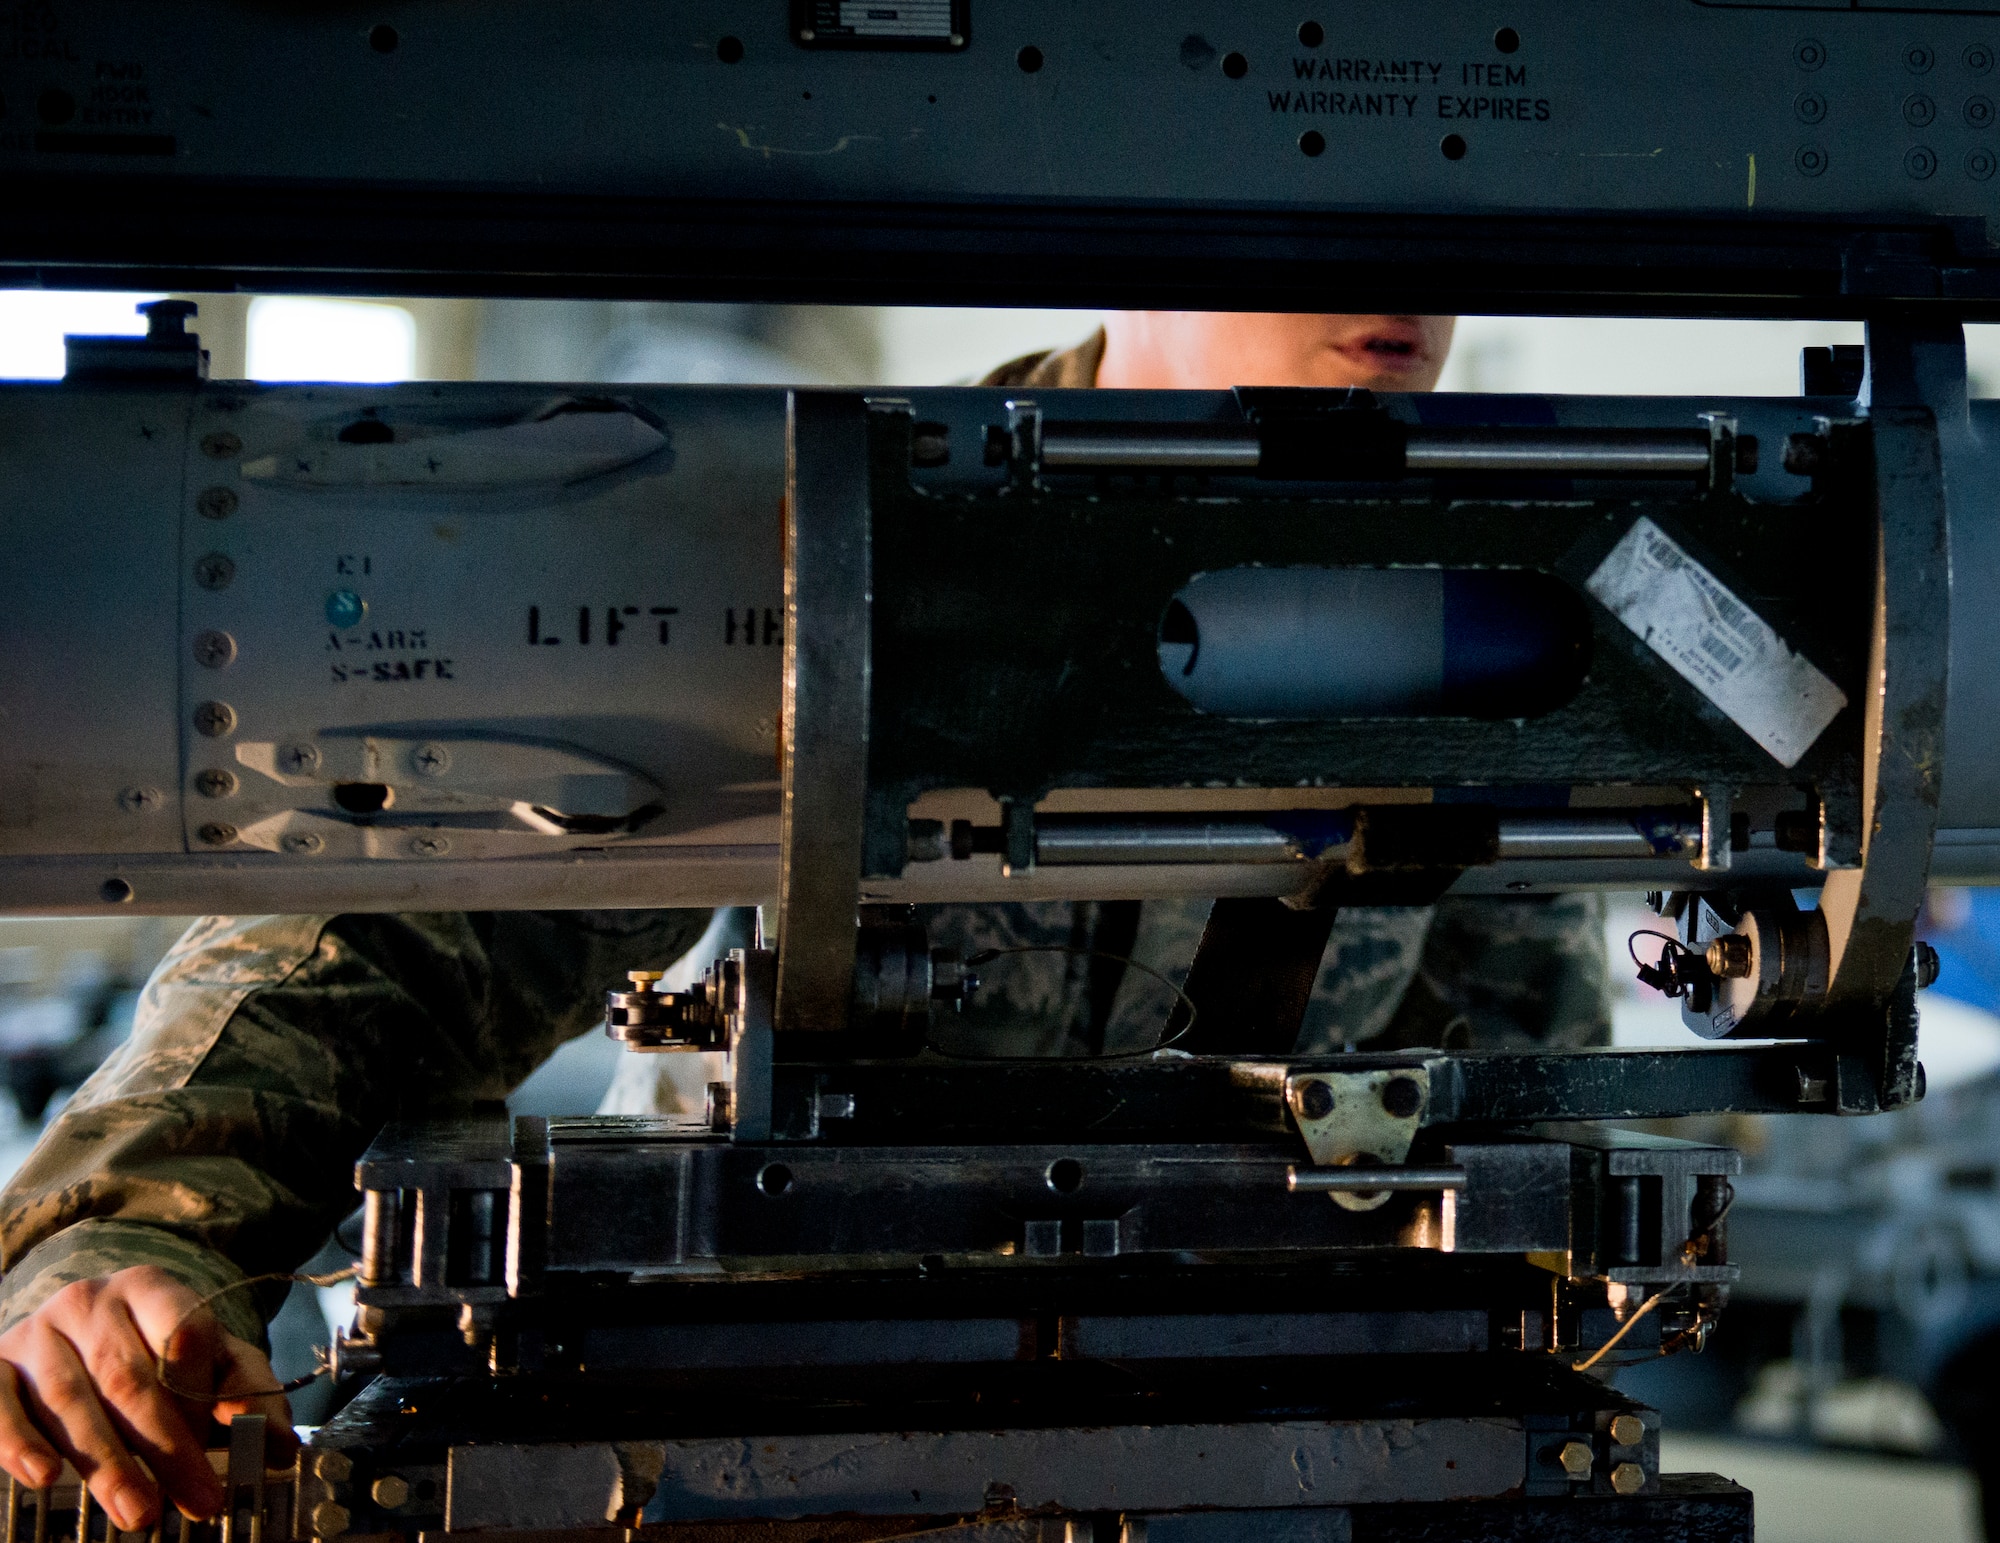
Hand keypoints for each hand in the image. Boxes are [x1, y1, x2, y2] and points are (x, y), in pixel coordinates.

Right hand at [0, 1267, 293, 1527]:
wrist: (68, 1333)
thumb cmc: (149, 1352)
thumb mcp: (207, 1359)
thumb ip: (246, 1392)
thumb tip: (279, 1447)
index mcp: (151, 1289)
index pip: (183, 1326)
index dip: (202, 1383)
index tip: (227, 1430)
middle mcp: (90, 1303)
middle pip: (129, 1376)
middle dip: (166, 1445)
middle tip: (197, 1499)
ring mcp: (38, 1333)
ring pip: (71, 1400)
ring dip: (107, 1464)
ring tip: (140, 1511)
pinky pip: (1, 1405)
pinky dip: (20, 1443)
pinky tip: (45, 1477)